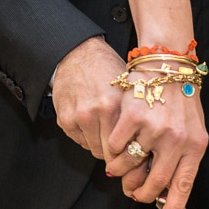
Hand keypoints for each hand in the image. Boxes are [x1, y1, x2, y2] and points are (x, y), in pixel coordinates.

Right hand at [51, 36, 126, 159]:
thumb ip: (133, 117)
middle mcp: (95, 112)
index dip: (131, 154)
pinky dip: (87, 138)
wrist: (78, 53)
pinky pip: (80, 141)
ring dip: (101, 146)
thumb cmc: (108, 70)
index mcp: (115, 105)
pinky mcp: (64, 119)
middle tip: (123, 150)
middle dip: (116, 155)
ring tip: (107, 133)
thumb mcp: (128, 89)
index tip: (135, 155)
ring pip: (94, 149)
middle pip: (109, 153)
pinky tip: (93, 125)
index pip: (125, 147)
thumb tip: (144, 146)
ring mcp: (78, 117)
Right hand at [104, 75, 208, 208]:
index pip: (183, 186)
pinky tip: (115, 147)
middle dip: (141, 193)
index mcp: (195, 146)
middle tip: (133, 192)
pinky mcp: (133, 116)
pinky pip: (116, 146)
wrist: (169, 64)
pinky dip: (113, 152)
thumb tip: (166, 191)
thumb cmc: (181, 100)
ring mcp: (154, 128)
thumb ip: (183, 158)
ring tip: (120, 168)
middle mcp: (177, 139)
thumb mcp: (193, 130)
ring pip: (130, 166)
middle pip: (154, 182)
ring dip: (121, 172)